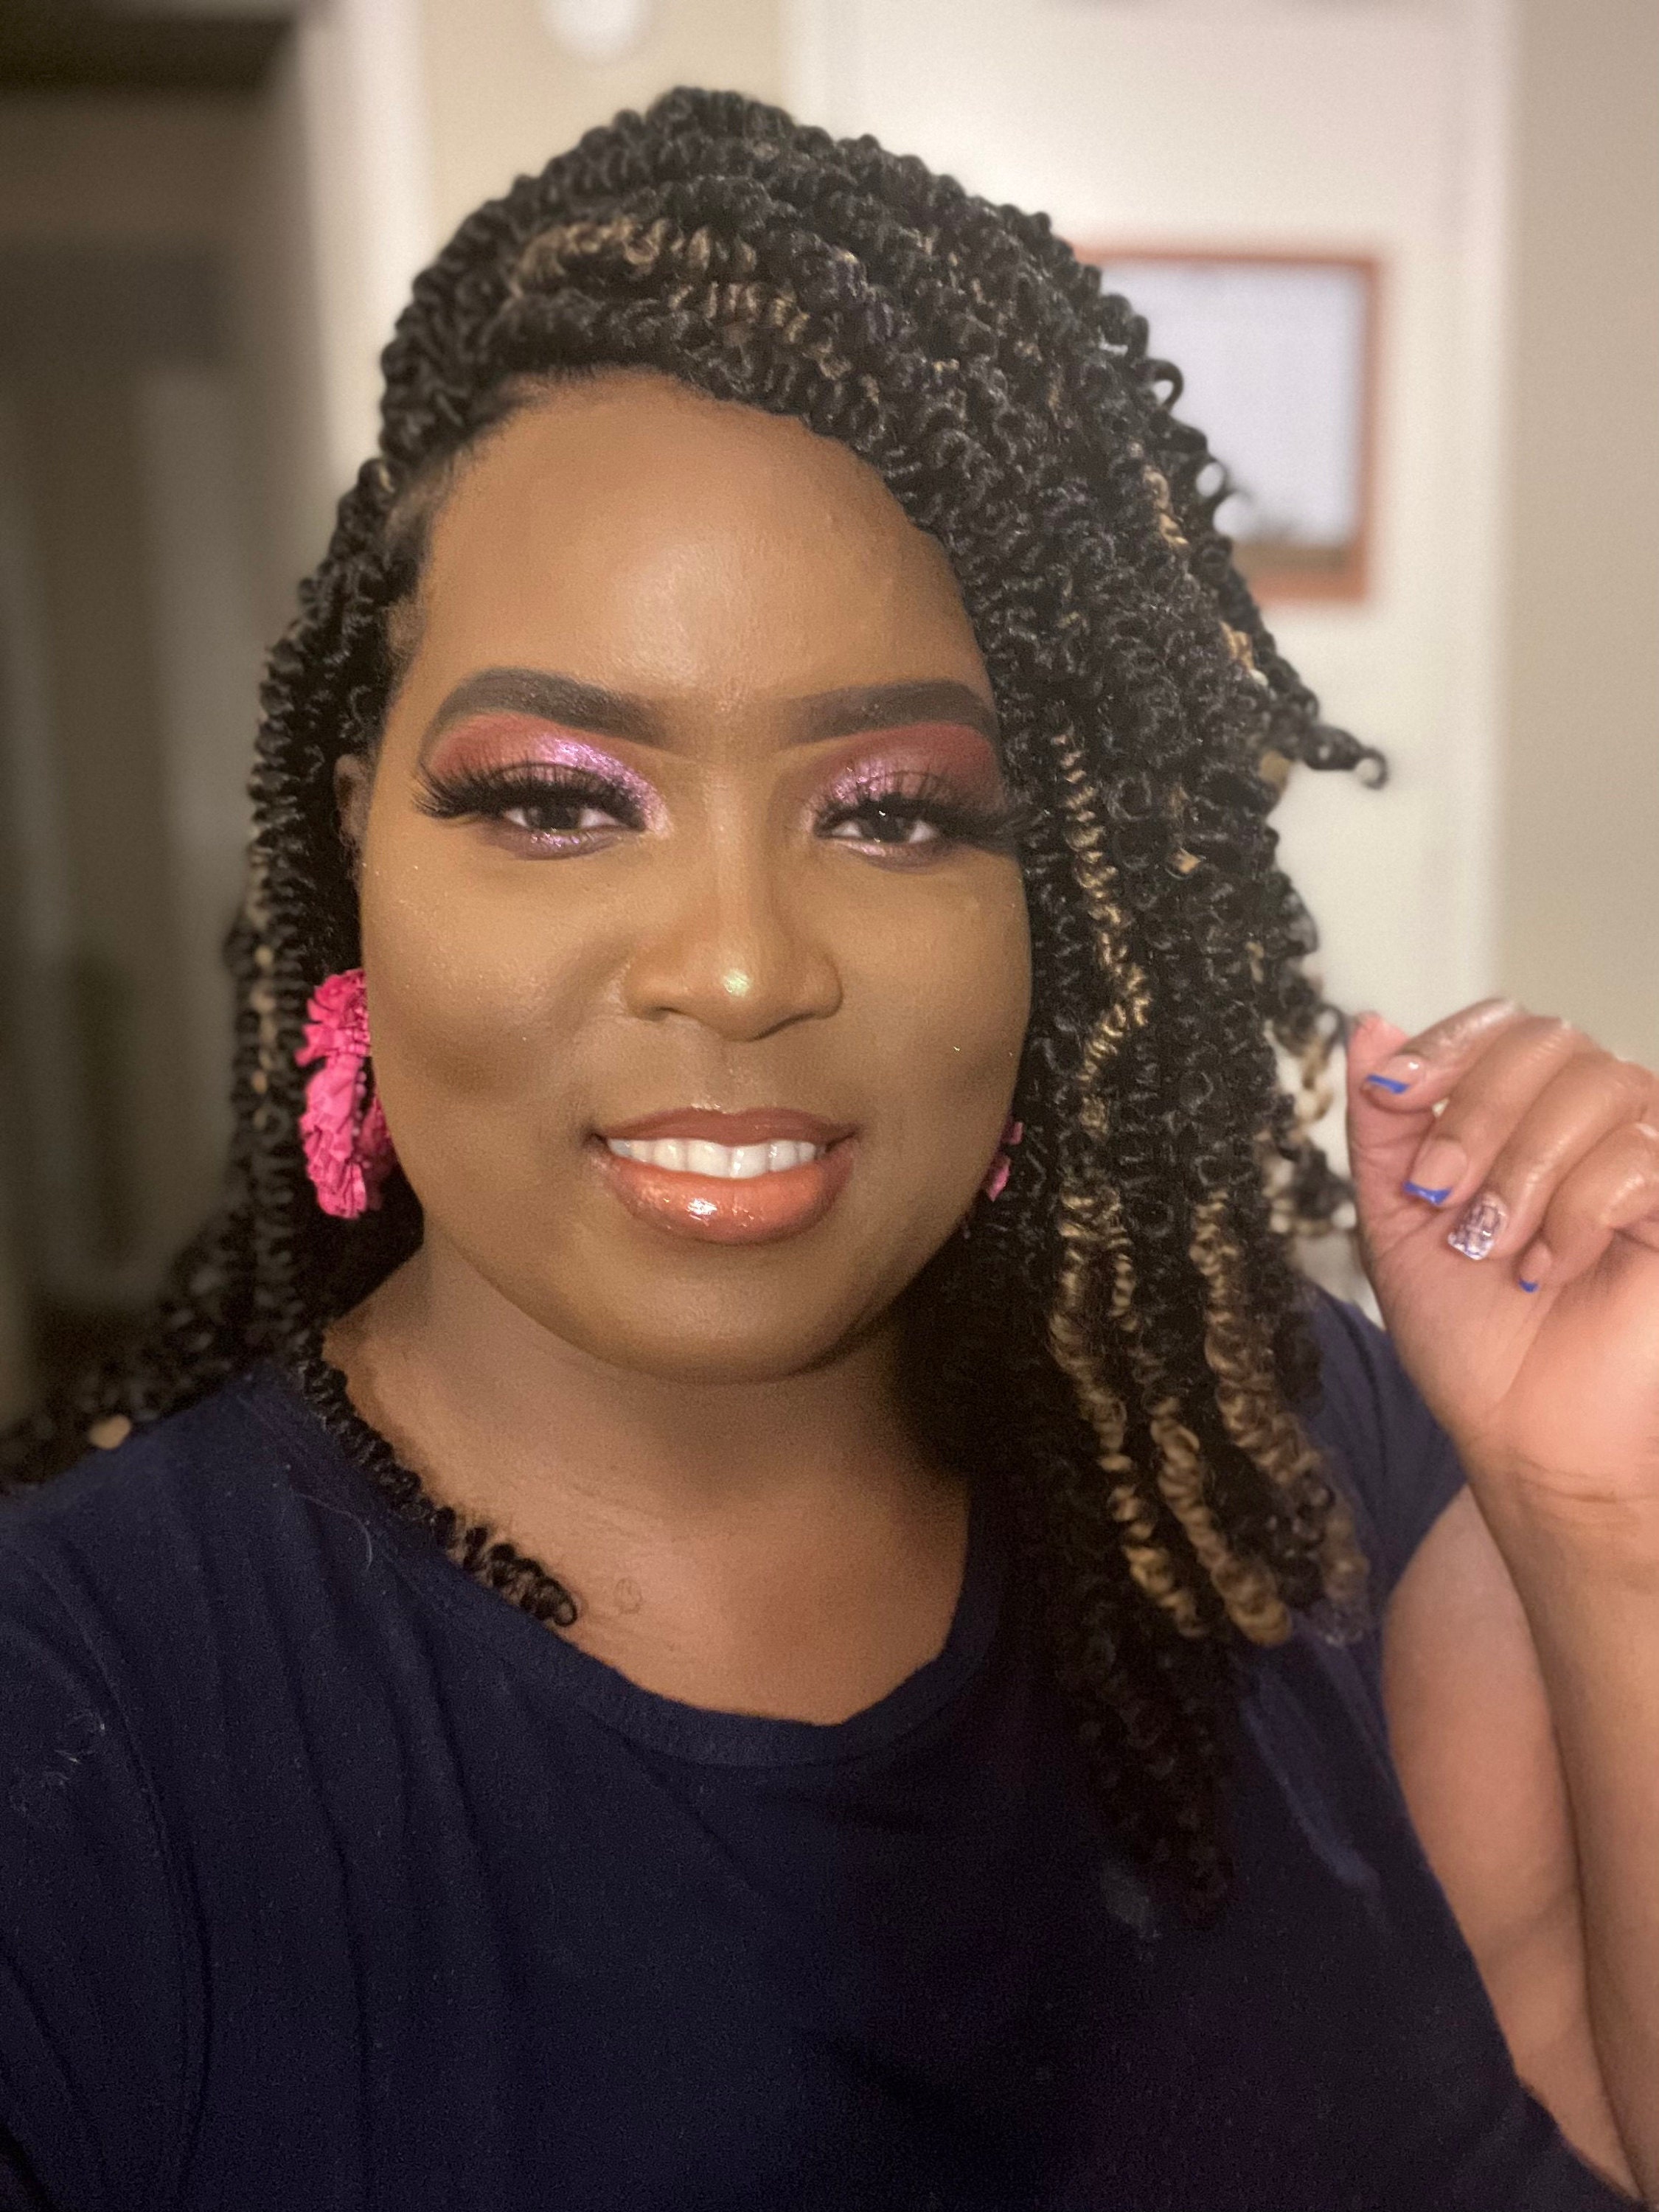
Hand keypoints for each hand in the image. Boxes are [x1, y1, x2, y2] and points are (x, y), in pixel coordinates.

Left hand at [1345, 1001, 1658, 1531]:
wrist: (1520, 1434)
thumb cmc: (1468, 1335)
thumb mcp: (1396, 1219)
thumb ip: (1384, 1125)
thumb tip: (1369, 1024)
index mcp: (1528, 1116)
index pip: (1505, 1024)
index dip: (1446, 1045)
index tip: (1393, 1095)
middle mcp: (1597, 1124)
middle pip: (1550, 1040)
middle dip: (1477, 1115)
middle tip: (1441, 1198)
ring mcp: (1648, 1161)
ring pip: (1598, 1087)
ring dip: (1522, 1171)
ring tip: (1494, 1246)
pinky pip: (1638, 1159)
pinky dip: (1574, 1213)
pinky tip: (1545, 1269)